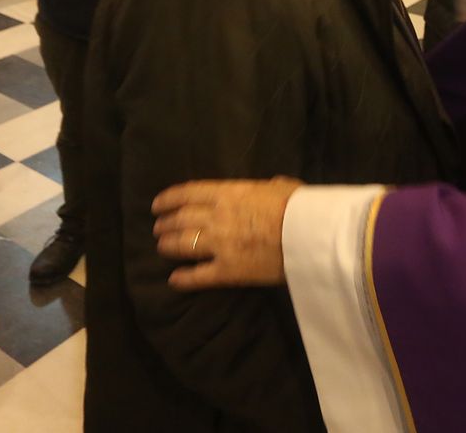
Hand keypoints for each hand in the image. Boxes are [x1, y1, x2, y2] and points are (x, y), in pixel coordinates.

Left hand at [151, 177, 302, 288]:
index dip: (168, 199)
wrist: (307, 235)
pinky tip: (175, 280)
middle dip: (165, 224)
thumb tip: (274, 185)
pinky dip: (184, 279)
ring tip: (162, 247)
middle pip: (180, 220)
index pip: (187, 193)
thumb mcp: (282, 187)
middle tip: (159, 228)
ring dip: (168, 246)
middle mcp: (216, 217)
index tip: (157, 205)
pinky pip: (198, 276)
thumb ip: (270, 187)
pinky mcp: (227, 271)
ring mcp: (219, 245)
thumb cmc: (298, 206)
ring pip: (182, 245)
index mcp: (227, 193)